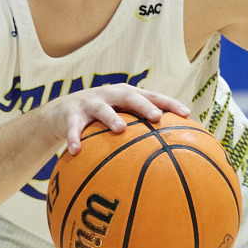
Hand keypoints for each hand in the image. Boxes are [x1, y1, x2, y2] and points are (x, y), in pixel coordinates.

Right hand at [48, 84, 189, 155]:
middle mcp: (109, 95)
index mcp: (125, 95)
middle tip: (157, 117)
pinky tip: (76, 151)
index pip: (151, 96)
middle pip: (130, 97)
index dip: (169, 103)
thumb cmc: (99, 119)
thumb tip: (170, 152)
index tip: (187, 114)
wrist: (60, 113)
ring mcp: (89, 103)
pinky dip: (74, 138)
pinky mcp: (70, 114)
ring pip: (102, 109)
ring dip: (111, 118)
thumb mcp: (119, 118)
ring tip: (120, 129)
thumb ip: (140, 129)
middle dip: (144, 106)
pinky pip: (73, 127)